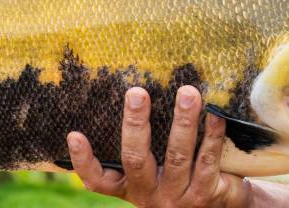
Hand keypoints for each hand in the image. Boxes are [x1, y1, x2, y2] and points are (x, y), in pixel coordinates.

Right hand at [67, 86, 251, 206]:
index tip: (74, 134)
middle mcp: (149, 194)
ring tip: (187, 93)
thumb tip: (135, 91)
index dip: (83, 160)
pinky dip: (212, 135)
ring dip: (183, 121)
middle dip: (136, 123)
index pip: (98, 180)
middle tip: (136, 92)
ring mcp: (177, 197)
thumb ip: (144, 146)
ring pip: (176, 156)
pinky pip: (207, 160)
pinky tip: (215, 115)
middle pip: (135, 159)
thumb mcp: (155, 171)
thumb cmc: (179, 180)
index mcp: (129, 186)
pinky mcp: (206, 195)